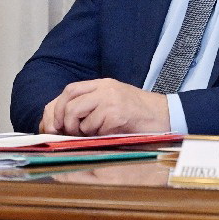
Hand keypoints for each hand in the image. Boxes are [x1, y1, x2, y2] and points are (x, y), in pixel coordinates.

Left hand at [39, 78, 170, 135]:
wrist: (165, 116)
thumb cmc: (137, 115)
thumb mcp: (111, 105)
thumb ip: (90, 108)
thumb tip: (61, 124)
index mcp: (102, 84)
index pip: (70, 90)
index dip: (57, 107)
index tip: (53, 124)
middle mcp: (105, 88)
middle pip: (69, 100)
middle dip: (63, 119)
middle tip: (68, 133)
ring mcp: (111, 99)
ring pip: (78, 114)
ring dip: (81, 130)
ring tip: (93, 135)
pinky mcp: (118, 112)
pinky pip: (95, 126)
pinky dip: (97, 135)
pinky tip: (109, 134)